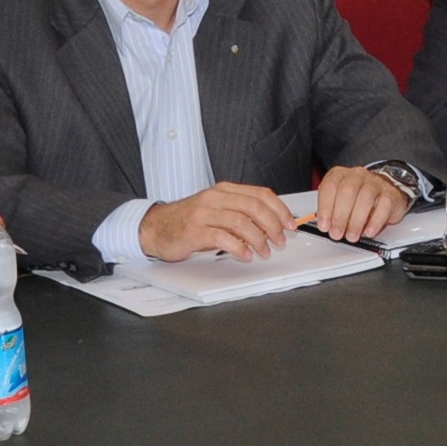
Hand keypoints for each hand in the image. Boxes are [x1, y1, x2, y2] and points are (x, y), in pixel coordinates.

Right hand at [138, 182, 294, 260]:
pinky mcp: (195, 231)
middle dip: (273, 225)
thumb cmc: (188, 220)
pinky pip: (223, 238)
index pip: (261, 194)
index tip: (290, 224)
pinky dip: (239, 248)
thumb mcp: (217, 210)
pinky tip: (245, 255)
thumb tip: (270, 225)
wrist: (156, 227)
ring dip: (258, 239)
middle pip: (254, 206)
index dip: (280, 210)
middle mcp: (215, 198)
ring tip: (264, 251)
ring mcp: (204, 213)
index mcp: (224, 190)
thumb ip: (241, 214)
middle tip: (280, 240)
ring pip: (241, 222)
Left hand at [313, 165, 411, 242]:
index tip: (324, 225)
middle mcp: (357, 176)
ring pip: (365, 198)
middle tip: (337, 233)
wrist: (385, 190)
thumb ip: (331, 210)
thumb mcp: (339, 200)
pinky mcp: (390, 194)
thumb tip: (325, 226)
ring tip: (352, 236)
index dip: (325, 208)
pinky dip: (375, 221)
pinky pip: (384, 205)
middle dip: (340, 216)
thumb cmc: (358, 197)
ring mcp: (375, 183)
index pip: (330, 187)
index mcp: (340, 175)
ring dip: (356, 221)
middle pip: (347, 192)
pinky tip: (369, 231)